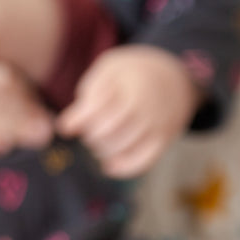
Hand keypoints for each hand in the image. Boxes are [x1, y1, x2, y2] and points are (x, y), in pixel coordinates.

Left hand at [56, 46, 199, 179]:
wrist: (174, 77)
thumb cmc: (131, 74)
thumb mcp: (108, 70)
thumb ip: (87, 97)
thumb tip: (65, 129)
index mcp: (129, 84)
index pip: (94, 111)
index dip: (77, 120)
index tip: (70, 123)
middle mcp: (146, 106)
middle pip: (106, 133)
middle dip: (90, 135)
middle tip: (90, 129)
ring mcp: (157, 124)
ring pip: (121, 149)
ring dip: (102, 150)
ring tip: (99, 141)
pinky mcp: (164, 140)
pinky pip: (142, 163)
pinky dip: (123, 168)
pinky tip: (110, 166)